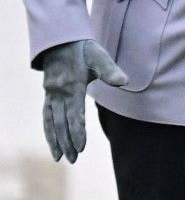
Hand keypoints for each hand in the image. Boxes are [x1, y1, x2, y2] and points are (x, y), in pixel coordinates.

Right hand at [40, 40, 126, 162]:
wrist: (62, 40)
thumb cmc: (84, 49)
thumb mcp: (99, 55)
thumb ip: (110, 70)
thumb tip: (125, 81)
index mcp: (73, 86)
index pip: (75, 114)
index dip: (77, 131)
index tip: (80, 147)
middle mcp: (59, 92)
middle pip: (62, 122)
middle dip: (67, 142)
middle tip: (72, 159)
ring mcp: (51, 93)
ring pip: (51, 121)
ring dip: (55, 140)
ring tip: (59, 157)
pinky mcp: (48, 93)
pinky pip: (46, 115)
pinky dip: (48, 129)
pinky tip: (52, 140)